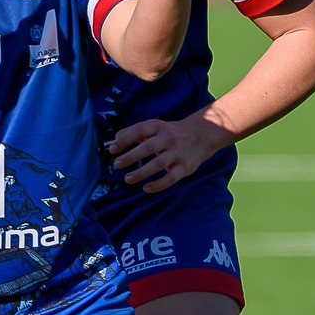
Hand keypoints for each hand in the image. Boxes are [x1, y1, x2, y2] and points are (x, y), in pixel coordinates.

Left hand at [109, 114, 231, 192]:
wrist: (202, 135)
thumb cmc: (171, 132)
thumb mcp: (155, 127)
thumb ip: (135, 132)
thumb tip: (115, 140)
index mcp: (158, 127)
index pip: (139, 130)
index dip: (125, 139)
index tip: (112, 149)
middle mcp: (168, 138)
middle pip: (148, 147)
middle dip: (131, 156)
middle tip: (117, 165)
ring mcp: (177, 153)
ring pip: (158, 164)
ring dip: (141, 172)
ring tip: (128, 179)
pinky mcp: (185, 166)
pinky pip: (171, 178)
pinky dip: (158, 184)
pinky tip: (146, 188)